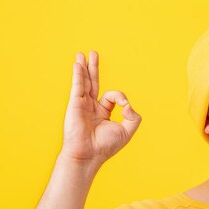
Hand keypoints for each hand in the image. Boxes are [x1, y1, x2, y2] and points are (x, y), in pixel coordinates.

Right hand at [60, 51, 140, 166]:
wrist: (88, 154)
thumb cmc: (105, 146)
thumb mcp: (127, 130)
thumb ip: (133, 116)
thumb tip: (127, 104)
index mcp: (103, 112)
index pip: (113, 96)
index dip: (121, 98)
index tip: (125, 108)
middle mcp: (92, 107)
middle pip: (94, 83)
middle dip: (94, 68)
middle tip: (93, 54)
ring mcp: (82, 105)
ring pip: (85, 82)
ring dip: (84, 67)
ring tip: (82, 54)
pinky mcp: (75, 104)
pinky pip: (78, 86)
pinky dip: (79, 75)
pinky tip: (78, 64)